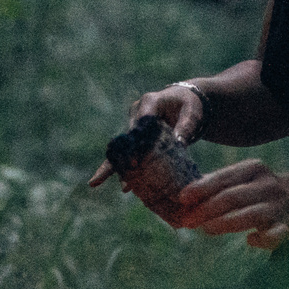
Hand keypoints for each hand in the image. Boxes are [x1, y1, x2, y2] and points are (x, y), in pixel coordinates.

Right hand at [89, 80, 210, 187]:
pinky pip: (127, 155)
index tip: (136, 155)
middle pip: (126, 137)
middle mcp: (136, 113)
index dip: (137, 137)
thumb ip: (185, 126)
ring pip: (121, 149)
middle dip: (121, 156)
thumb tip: (178, 142)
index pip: (142, 120)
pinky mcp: (136, 139)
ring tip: (96, 181)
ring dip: (113, 166)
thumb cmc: (188, 105)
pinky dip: (124, 169)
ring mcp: (133, 127)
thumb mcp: (192, 113)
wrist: (182, 104)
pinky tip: (125, 187)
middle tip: (114, 172)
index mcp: (150, 102)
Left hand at [167, 158, 288, 250]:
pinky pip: (277, 234)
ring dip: (227, 222)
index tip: (182, 197)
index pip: (224, 177)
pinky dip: (265, 238)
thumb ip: (220, 186)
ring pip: (252, 214)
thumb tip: (184, 199)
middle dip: (207, 208)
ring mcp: (279, 205)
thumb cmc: (264, 190)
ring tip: (207, 230)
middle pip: (234, 196)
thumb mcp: (245, 180)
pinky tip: (251, 240)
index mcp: (252, 169)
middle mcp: (267, 184)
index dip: (202, 187)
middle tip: (187, 221)